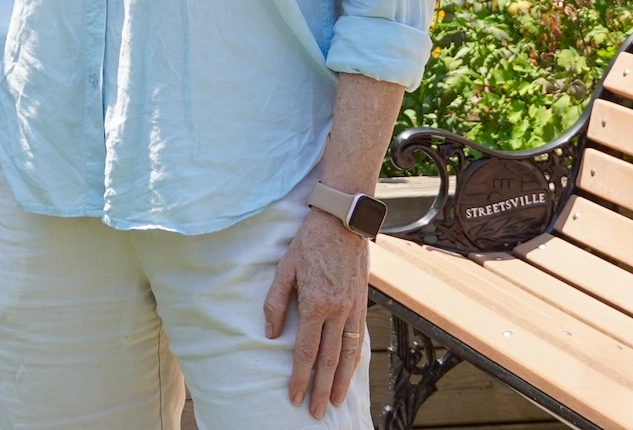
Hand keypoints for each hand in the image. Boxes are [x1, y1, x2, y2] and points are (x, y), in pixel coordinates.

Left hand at [264, 208, 370, 417]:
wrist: (343, 222)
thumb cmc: (308, 243)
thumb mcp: (284, 269)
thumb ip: (276, 303)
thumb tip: (269, 333)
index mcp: (316, 304)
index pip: (306, 351)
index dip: (300, 377)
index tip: (295, 396)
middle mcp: (338, 312)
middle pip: (329, 360)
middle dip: (322, 389)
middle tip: (317, 412)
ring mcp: (354, 309)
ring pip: (349, 355)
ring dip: (342, 381)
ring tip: (336, 401)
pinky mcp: (363, 303)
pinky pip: (360, 339)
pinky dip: (355, 361)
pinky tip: (350, 372)